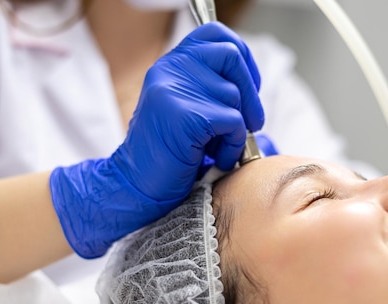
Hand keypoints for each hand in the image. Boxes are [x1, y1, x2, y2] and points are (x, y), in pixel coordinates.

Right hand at [50, 22, 263, 258]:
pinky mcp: (185, 115)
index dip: (242, 54)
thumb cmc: (166, 154)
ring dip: (239, 129)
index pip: (214, 33)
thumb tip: (252, 82)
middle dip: (251, 92)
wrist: (135, 186)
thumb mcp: (184, 109)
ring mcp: (174, 89)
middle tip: (251, 122)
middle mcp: (169, 69)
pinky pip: (234, 121)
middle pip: (231, 55)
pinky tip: (219, 159)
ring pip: (235, 95)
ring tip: (220, 149)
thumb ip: (207, 87)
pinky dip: (234, 145)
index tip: (250, 84)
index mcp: (170, 64)